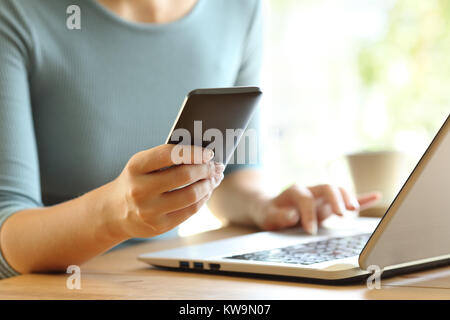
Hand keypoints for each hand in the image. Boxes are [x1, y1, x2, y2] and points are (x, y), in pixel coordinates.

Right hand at [109, 144, 224, 237]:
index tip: (208, 153)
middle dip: (205, 169)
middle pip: (184, 176)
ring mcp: (148, 210)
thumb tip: (204, 156)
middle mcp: (139, 189)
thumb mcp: (142, 165)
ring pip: (190, 195)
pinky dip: (203, 199)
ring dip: (208, 185)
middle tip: (215, 166)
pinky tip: (206, 192)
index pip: (169, 154)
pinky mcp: (158, 226)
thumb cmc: (137, 180)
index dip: (193, 152)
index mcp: (136, 167)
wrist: (114, 211)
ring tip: (214, 178)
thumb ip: (167, 157)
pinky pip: (189, 211)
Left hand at [252, 184, 380, 233]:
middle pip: (327, 188)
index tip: (310, 230)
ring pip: (339, 190)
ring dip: (348, 198)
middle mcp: (311, 190)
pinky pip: (346, 198)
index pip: (306, 199)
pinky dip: (361, 197)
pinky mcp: (328, 204)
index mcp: (295, 191)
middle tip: (342, 215)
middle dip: (336, 199)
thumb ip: (278, 216)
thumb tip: (292, 215)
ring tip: (354, 210)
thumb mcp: (267, 216)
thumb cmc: (269, 212)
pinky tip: (376, 196)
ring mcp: (321, 196)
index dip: (308, 214)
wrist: (269, 206)